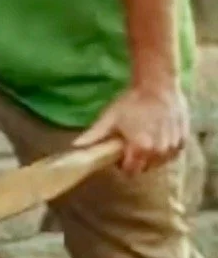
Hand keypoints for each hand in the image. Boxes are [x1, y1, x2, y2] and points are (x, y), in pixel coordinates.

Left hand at [74, 83, 188, 174]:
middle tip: (131, 144)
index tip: (120, 153)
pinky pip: (171, 155)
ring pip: (159, 163)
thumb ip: (94, 135)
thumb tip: (75, 146)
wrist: (158, 86)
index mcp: (140, 149)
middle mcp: (158, 152)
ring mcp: (172, 148)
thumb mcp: (109, 118)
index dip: (123, 164)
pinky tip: (157, 136)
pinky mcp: (182, 142)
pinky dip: (164, 150)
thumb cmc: (131, 101)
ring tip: (144, 138)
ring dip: (151, 156)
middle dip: (136, 160)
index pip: (130, 171)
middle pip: (145, 168)